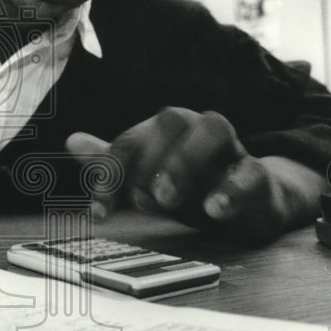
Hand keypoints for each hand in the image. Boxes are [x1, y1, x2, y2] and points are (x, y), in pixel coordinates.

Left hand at [66, 108, 322, 244]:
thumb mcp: (148, 179)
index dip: (111, 172)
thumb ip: (113, 164)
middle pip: (173, 118)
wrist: (251, 202)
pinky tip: (213, 210)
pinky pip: (252, 170)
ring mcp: (232, 150)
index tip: (101, 212)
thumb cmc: (192, 186)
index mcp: (166, 131)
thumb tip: (71, 141)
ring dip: (185, 161)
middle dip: (150, 155)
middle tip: (141, 198)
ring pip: (215, 128)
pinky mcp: (259, 177)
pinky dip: (232, 189)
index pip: (131, 140)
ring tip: (168, 199)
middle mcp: (197, 131)